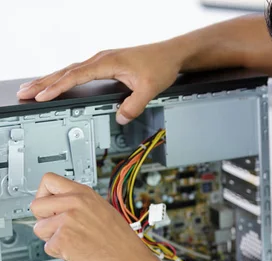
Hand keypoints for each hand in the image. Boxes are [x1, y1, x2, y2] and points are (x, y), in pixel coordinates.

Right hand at [16, 41, 182, 124]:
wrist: (171, 54)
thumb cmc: (160, 66)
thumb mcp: (150, 89)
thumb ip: (134, 105)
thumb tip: (120, 118)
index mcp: (108, 62)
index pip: (75, 76)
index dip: (57, 87)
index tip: (42, 95)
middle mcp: (102, 59)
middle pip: (66, 70)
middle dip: (43, 82)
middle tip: (24, 92)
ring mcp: (103, 60)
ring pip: (70, 69)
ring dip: (50, 78)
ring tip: (32, 88)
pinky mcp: (106, 63)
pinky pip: (79, 70)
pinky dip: (64, 76)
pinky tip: (58, 82)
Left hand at [30, 173, 156, 260]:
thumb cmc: (122, 242)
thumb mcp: (104, 210)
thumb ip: (80, 204)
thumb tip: (60, 205)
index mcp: (85, 194)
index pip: (49, 180)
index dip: (44, 194)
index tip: (49, 205)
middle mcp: (75, 203)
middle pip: (36, 205)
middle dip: (43, 219)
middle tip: (59, 228)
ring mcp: (68, 220)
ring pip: (39, 228)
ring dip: (51, 238)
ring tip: (73, 241)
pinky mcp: (63, 239)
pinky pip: (48, 246)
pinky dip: (59, 253)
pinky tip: (77, 251)